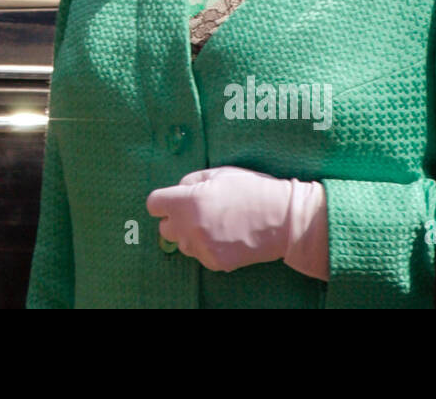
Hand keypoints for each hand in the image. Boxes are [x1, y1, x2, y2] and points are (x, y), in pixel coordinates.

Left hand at [146, 165, 328, 278]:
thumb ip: (190, 181)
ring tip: (215, 224)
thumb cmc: (251, 189)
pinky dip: (208, 248)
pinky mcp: (215, 262)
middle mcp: (190, 226)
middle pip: (164, 229)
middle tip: (196, 212)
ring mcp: (202, 247)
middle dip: (175, 220)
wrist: (282, 218)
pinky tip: (226, 237)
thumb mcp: (218, 173)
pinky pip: (200, 255)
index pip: (153, 205)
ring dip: (191, 235)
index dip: (163, 201)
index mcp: (188, 201)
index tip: (172, 201)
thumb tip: (176, 191)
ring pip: (182, 244)